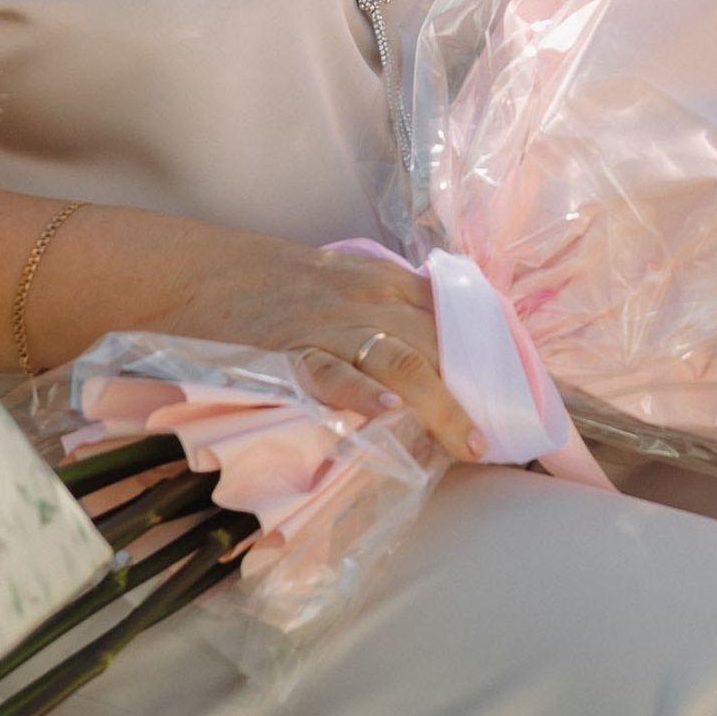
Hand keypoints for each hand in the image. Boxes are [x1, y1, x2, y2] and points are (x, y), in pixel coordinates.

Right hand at [179, 231, 484, 465]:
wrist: (199, 273)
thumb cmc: (274, 287)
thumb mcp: (342, 284)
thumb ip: (387, 311)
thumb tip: (437, 358)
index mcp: (384, 283)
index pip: (454, 313)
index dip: (490, 355)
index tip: (517, 395)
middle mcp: (366, 300)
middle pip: (438, 342)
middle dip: (475, 390)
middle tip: (500, 436)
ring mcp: (328, 326)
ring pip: (400, 359)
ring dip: (439, 403)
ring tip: (465, 442)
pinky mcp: (286, 352)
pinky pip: (329, 373)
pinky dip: (359, 394)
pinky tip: (385, 414)